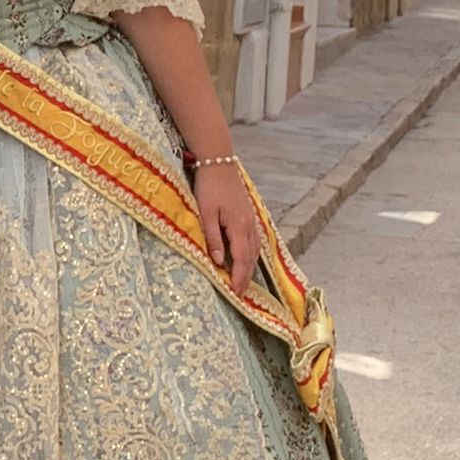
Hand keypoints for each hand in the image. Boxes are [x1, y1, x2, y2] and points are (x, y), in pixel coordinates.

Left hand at [195, 164, 257, 293]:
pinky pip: (254, 240)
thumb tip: (217, 261)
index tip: (236, 293)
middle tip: (241, 295)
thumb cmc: (208, 187)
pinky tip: (247, 258)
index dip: (239, 277)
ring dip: (249, 267)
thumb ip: (212, 237)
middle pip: (251, 257)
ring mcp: (251, 220)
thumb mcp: (205, 213)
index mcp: (238, 226)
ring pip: (254, 249)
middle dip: (246, 277)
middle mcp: (249, 225)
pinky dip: (251, 253)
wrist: (219, 164)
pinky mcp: (249, 215)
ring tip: (243, 282)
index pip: (241, 259)